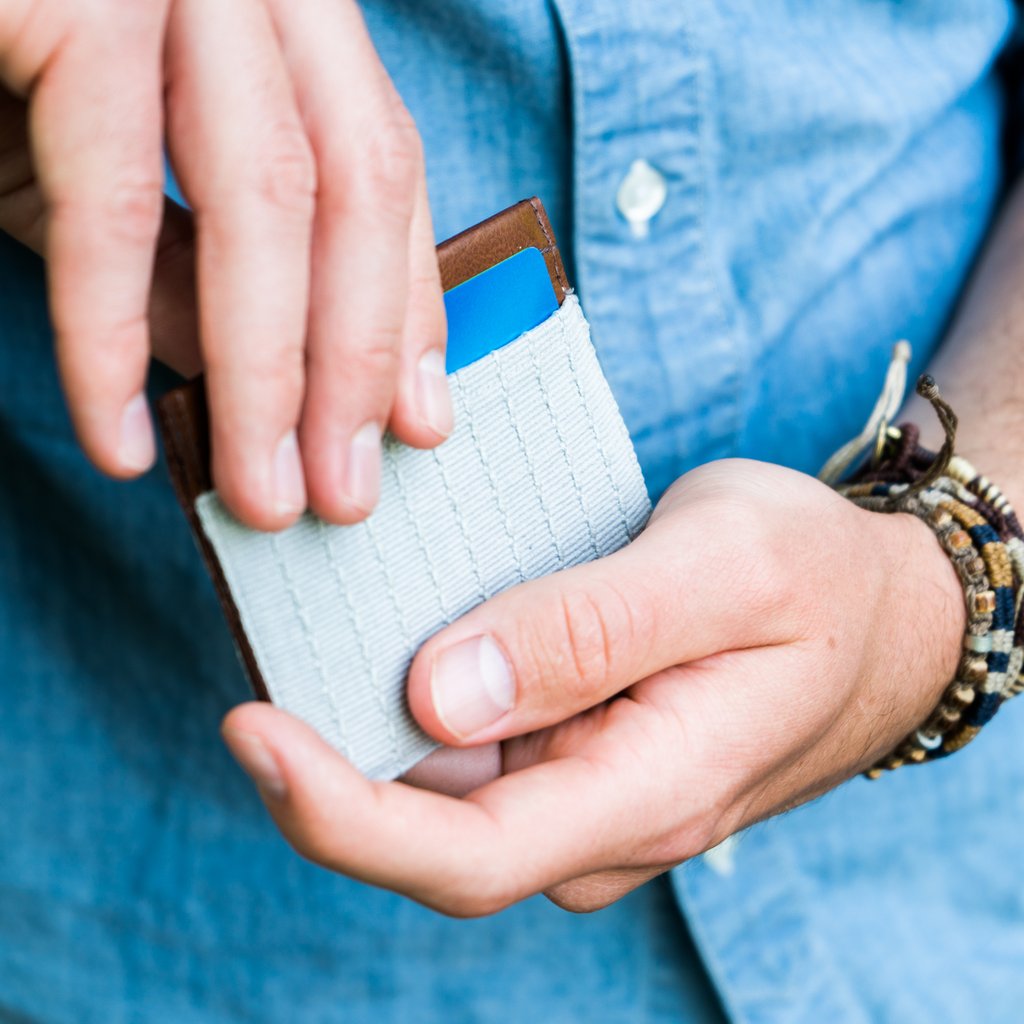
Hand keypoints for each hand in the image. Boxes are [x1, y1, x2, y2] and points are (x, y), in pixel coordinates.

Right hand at [0, 0, 448, 528]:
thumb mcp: (101, 163)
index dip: (408, 306)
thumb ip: (188, 257)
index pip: (383, 167)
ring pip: (269, 197)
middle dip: (351, 363)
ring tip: (265, 496)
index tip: (417, 425)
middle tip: (345, 496)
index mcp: (277, 6)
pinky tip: (121, 436)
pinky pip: (114, 199)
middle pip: (354, 187)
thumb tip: (255, 378)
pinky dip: (110, 334)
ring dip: (267, 376)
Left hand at [221, 460, 963, 914]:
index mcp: (648, 790)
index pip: (465, 856)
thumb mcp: (721, 571)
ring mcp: (590, 790)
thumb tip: (438, 694)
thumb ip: (589, 631)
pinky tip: (397, 630)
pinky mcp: (581, 753)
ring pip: (448, 786)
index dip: (340, 812)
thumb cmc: (818, 579)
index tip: (252, 729)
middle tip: (267, 650)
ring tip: (320, 626)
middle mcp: (604, 817)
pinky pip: (479, 746)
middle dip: (329, 760)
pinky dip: (421, 698)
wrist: (885, 611)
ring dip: (368, 724)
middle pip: (431, 828)